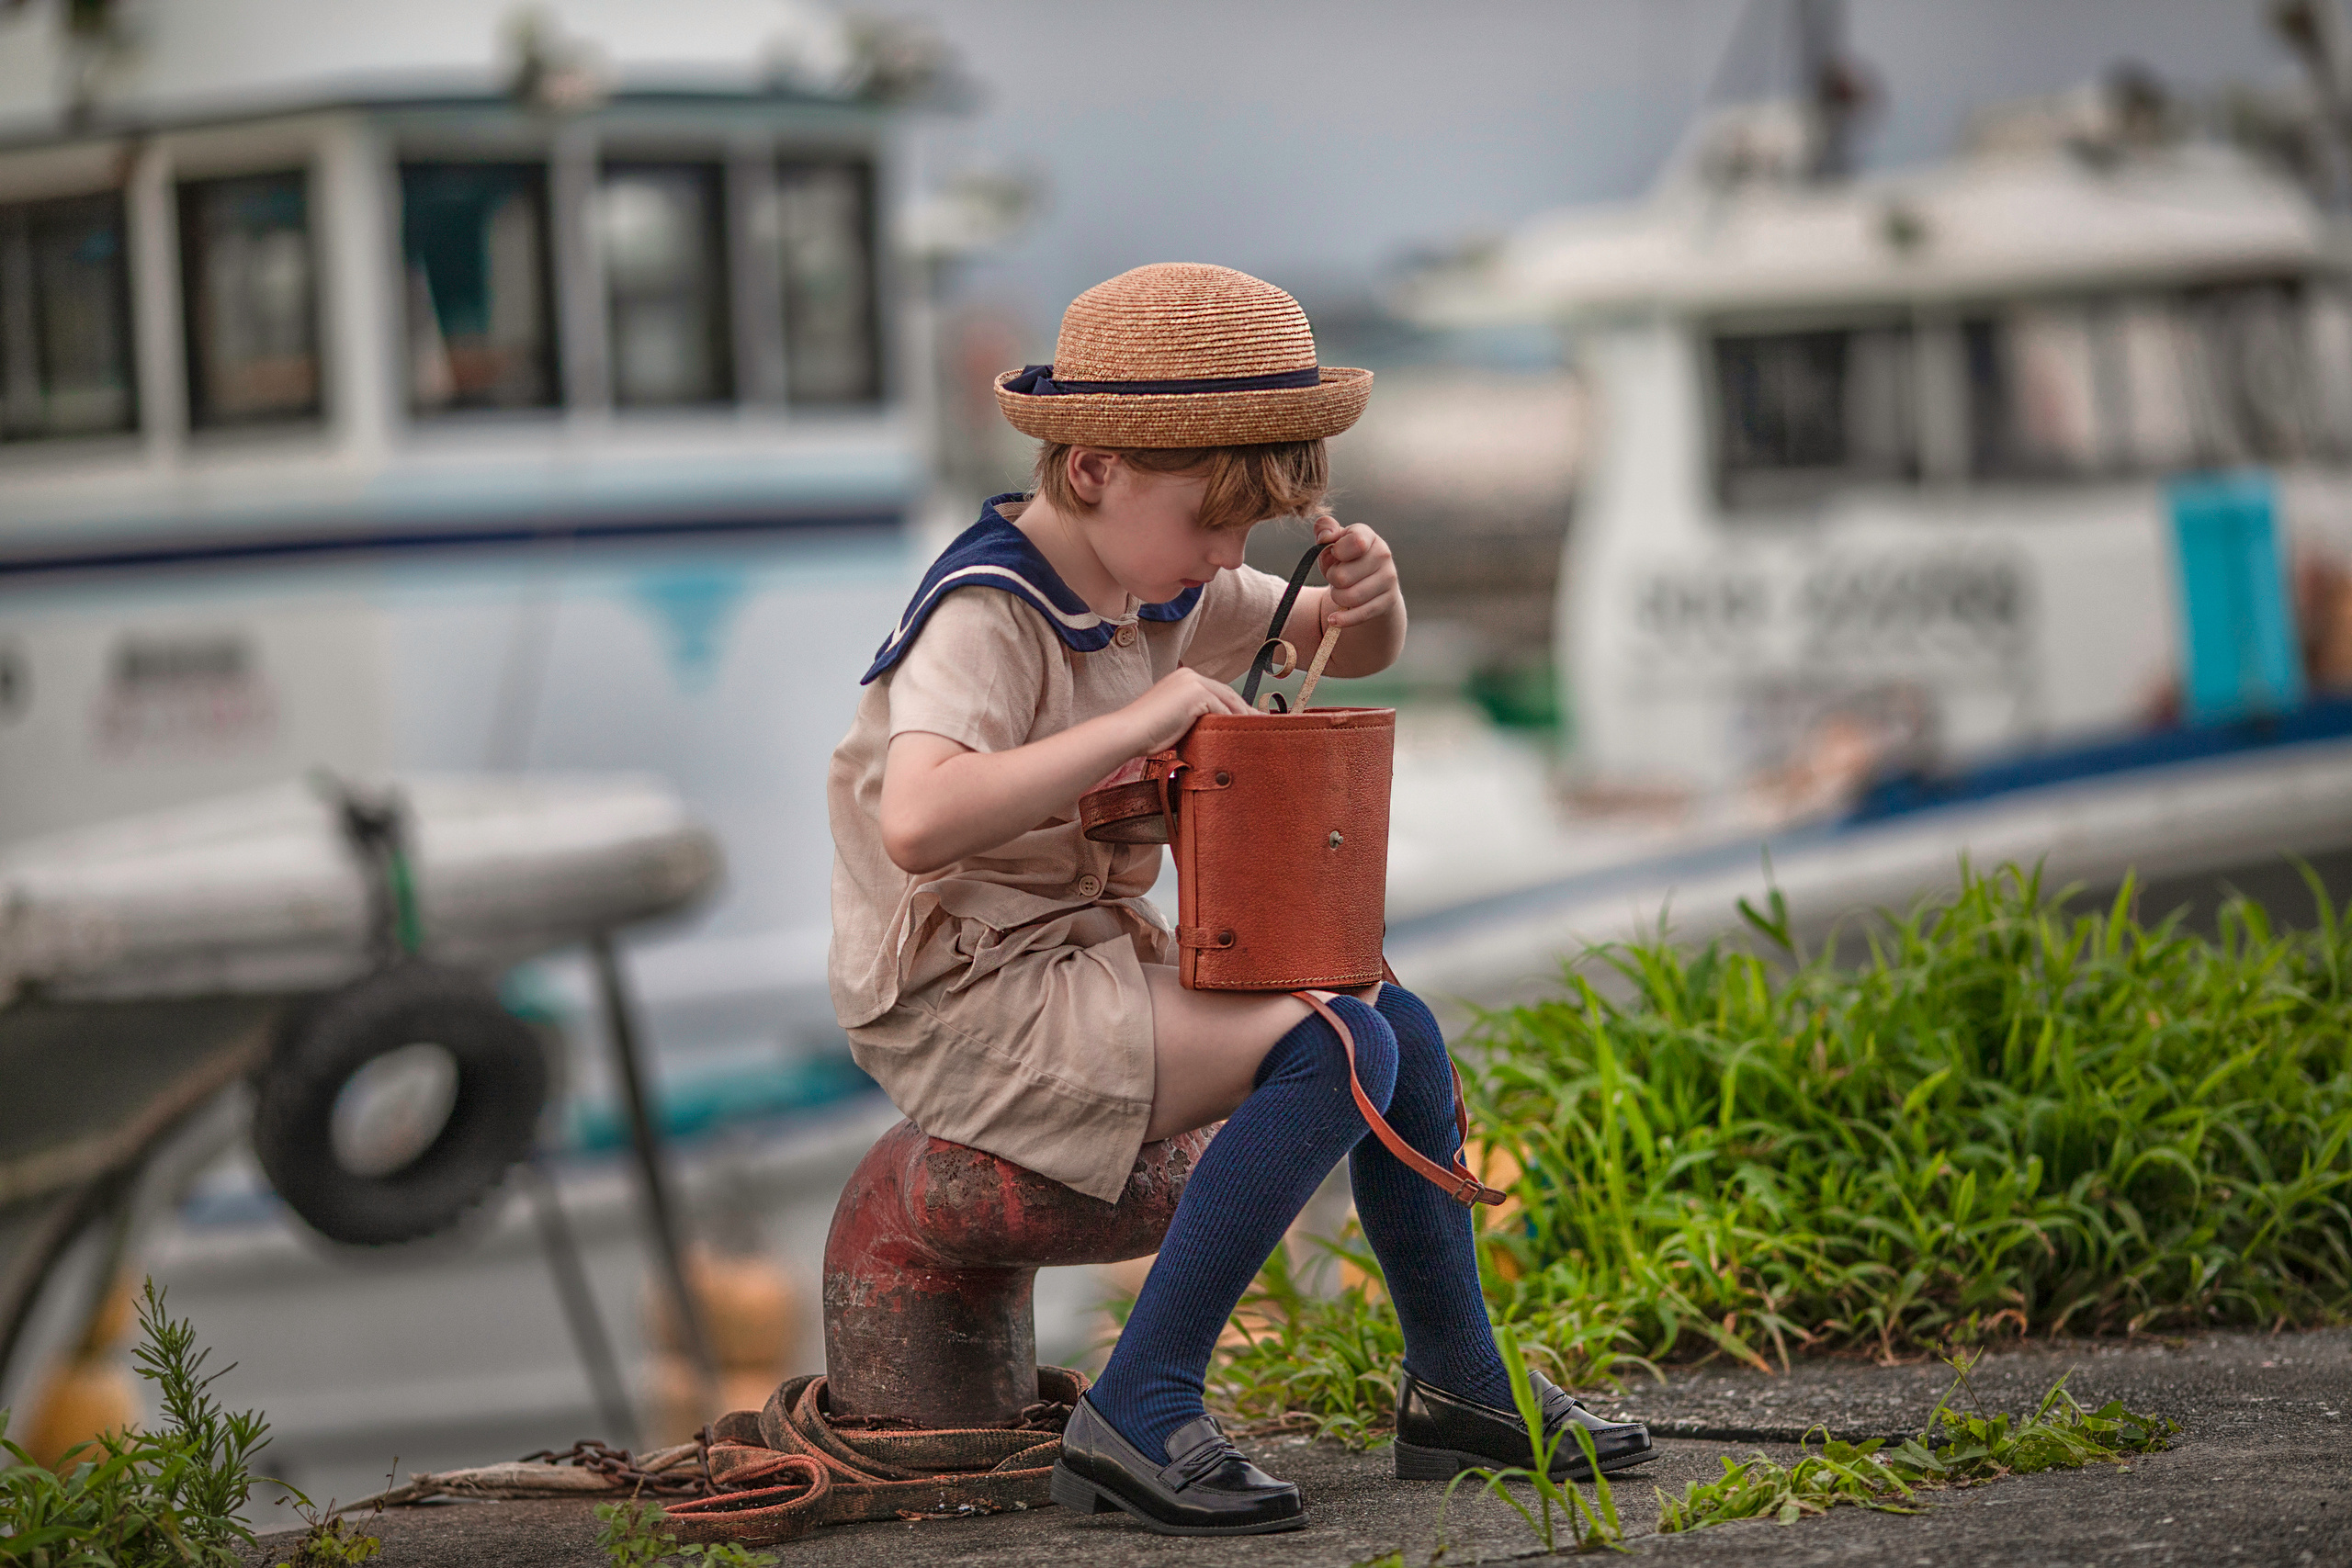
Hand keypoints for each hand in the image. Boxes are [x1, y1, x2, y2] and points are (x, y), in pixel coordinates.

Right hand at [1124, 667, 1253, 752]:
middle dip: (1244, 708)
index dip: (1232, 704)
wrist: (1130, 732)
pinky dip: (1232, 722)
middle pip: (1226, 692)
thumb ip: (1193, 717)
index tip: (1246, 717)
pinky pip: (1222, 710)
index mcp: (1183, 678)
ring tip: (1257, 730)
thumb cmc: (1147, 733)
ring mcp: (1193, 682)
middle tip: (1260, 722)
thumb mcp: (1174, 719)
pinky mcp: (1197, 694)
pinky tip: (1240, 734)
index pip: (1215, 690)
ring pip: (1228, 700)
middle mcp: (1189, 675)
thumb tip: (1213, 728)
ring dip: (1243, 716)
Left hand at [1312, 515, 1400, 630]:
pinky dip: (1343, 619)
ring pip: (1349, 597)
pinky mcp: (1388, 601)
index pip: (1355, 542)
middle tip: (1337, 577)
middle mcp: (1383, 554)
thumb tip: (1325, 536)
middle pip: (1342, 576)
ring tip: (1341, 590)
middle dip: (1332, 579)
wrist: (1370, 583)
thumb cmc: (1345, 560)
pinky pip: (1360, 614)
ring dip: (1337, 596)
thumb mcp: (1333, 543)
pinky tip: (1334, 619)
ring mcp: (1388, 578)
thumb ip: (1325, 530)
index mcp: (1367, 536)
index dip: (1337, 551)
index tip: (1335, 554)